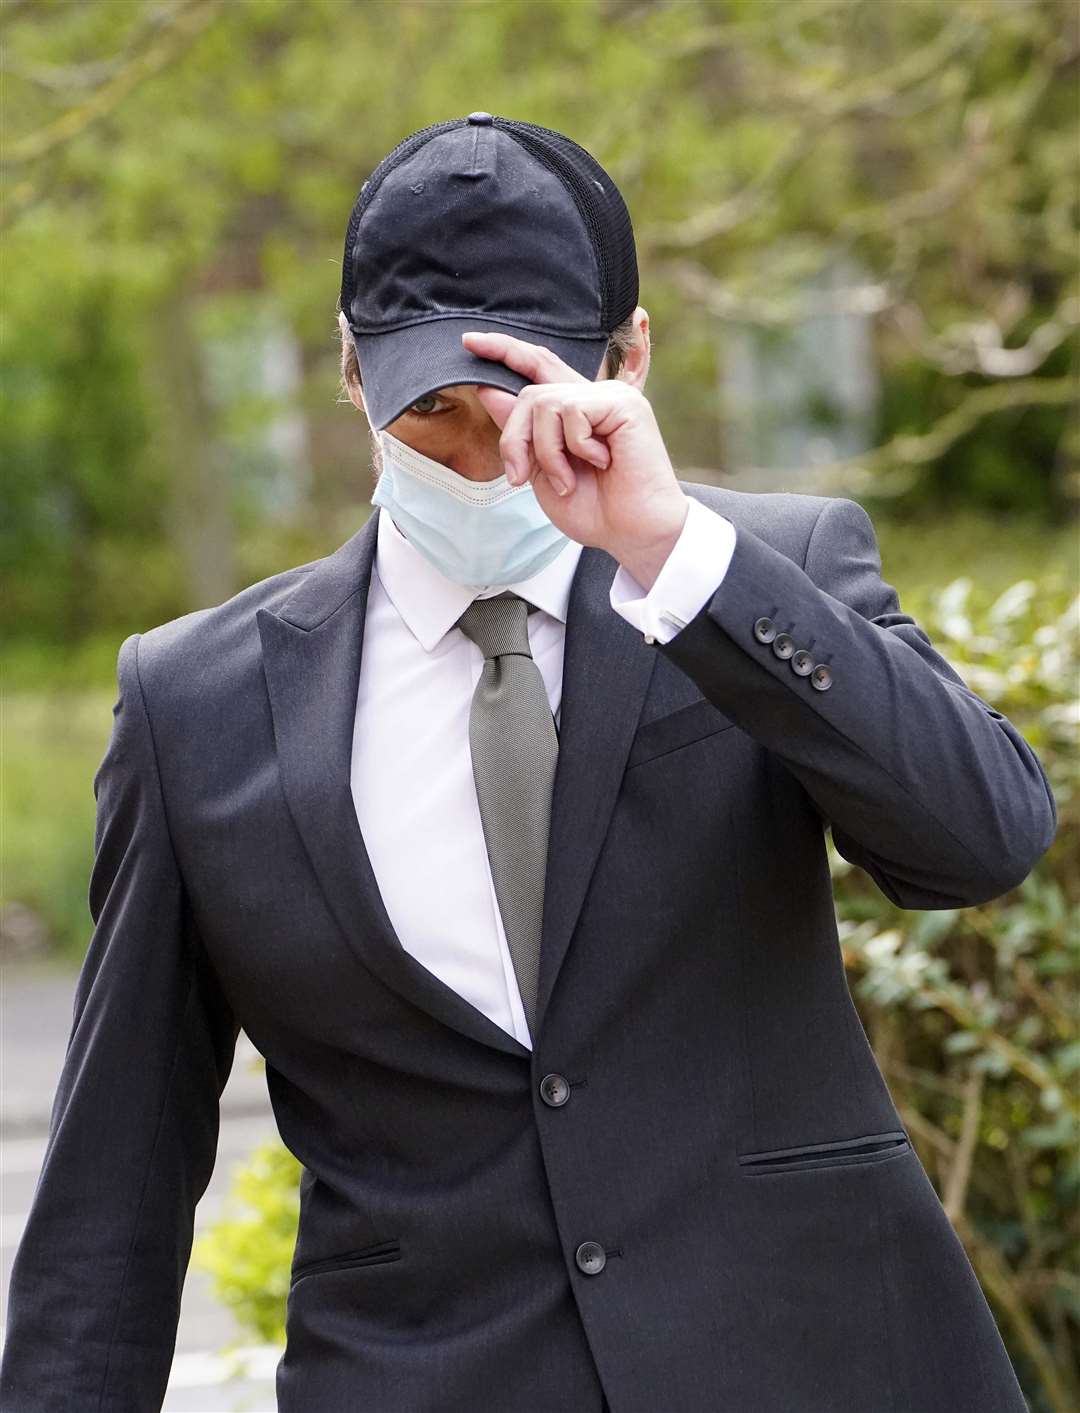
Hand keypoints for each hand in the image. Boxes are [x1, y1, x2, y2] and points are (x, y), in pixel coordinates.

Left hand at [461, 330, 688, 588]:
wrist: (633, 533)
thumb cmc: (596, 510)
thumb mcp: (542, 471)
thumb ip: (520, 432)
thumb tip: (488, 390)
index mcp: (575, 411)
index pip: (537, 366)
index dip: (505, 351)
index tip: (469, 342)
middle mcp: (592, 396)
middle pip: (530, 393)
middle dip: (514, 438)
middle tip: (519, 476)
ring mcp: (610, 396)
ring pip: (544, 404)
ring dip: (546, 452)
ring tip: (567, 480)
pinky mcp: (623, 403)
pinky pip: (572, 411)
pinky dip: (575, 446)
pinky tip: (601, 463)